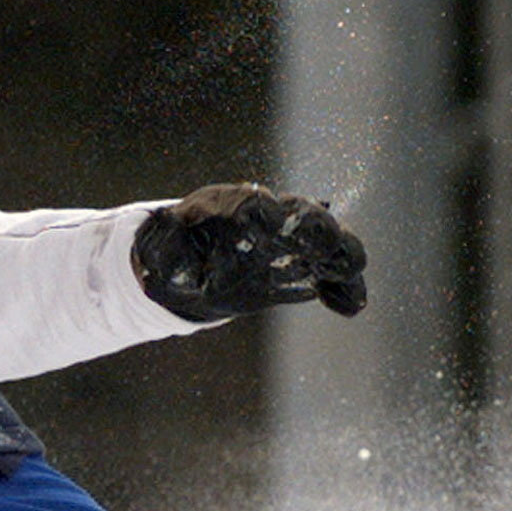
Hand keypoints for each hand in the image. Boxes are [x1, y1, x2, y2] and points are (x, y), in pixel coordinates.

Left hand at [132, 183, 366, 322]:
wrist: (196, 261)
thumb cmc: (177, 248)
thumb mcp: (162, 250)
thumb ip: (166, 253)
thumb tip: (158, 267)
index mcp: (230, 206)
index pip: (250, 204)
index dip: (262, 211)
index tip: (272, 222)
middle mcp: (267, 217)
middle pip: (298, 214)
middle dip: (313, 228)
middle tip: (326, 245)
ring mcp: (289, 242)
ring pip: (323, 241)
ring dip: (340, 254)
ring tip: (350, 271)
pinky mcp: (301, 269)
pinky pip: (327, 275)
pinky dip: (341, 288)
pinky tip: (353, 306)